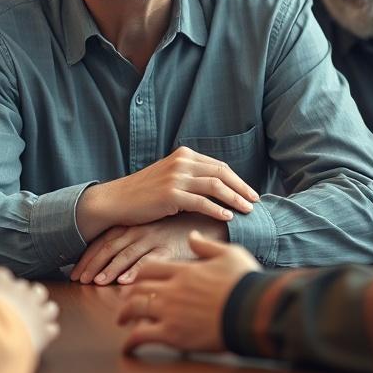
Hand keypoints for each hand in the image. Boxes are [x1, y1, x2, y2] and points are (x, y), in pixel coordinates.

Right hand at [0, 257, 59, 352]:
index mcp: (1, 278)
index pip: (4, 279)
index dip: (0, 290)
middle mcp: (22, 291)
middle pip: (29, 291)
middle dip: (24, 300)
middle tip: (13, 312)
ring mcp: (35, 310)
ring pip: (47, 306)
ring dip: (41, 312)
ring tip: (32, 322)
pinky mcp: (44, 331)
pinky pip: (52, 328)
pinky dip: (46, 332)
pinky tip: (37, 337)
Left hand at [71, 214, 227, 285]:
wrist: (218, 222)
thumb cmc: (190, 228)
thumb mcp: (163, 230)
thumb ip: (145, 240)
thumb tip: (124, 255)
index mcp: (140, 224)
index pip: (107, 239)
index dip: (90, 254)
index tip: (76, 270)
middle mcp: (144, 230)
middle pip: (111, 246)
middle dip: (92, 264)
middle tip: (78, 279)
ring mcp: (157, 239)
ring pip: (127, 255)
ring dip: (110, 269)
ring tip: (96, 282)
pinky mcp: (171, 250)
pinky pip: (151, 261)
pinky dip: (137, 270)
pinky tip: (126, 282)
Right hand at [76, 146, 258, 240]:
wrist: (117, 200)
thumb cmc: (144, 193)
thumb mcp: (170, 177)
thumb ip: (191, 177)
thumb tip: (217, 187)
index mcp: (184, 155)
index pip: (219, 166)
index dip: (237, 179)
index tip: (249, 192)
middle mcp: (182, 162)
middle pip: (222, 173)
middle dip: (242, 188)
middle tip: (255, 201)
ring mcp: (176, 177)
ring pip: (215, 186)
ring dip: (235, 199)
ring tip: (247, 210)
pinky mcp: (170, 195)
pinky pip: (201, 202)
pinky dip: (217, 209)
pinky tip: (227, 217)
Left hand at [117, 231, 260, 353]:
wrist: (253, 310)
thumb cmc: (245, 282)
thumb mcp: (229, 254)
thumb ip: (206, 246)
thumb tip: (192, 236)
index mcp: (184, 270)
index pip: (150, 268)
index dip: (139, 275)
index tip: (136, 282)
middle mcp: (172, 288)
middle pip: (138, 288)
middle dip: (128, 295)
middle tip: (125, 302)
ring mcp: (170, 311)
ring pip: (134, 309)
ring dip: (124, 315)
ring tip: (122, 321)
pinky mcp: (173, 334)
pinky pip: (142, 336)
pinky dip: (131, 342)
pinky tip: (128, 347)